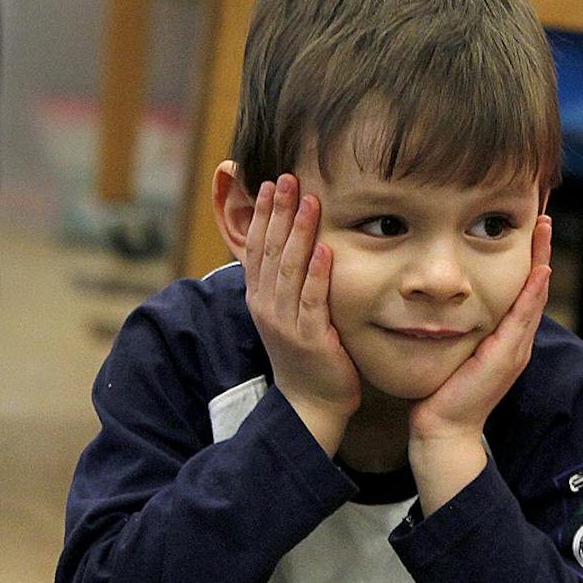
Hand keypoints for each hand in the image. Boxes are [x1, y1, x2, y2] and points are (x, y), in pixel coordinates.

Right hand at [243, 173, 360, 449]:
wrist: (310, 404)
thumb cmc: (305, 355)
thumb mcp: (286, 313)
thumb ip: (286, 281)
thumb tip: (292, 244)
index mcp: (259, 298)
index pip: (257, 247)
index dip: (263, 215)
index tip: (271, 183)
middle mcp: (266, 307)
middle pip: (270, 251)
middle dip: (278, 212)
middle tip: (287, 178)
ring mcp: (286, 324)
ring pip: (289, 270)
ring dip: (298, 233)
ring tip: (308, 201)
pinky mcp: (310, 339)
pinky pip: (313, 301)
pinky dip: (318, 274)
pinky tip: (325, 249)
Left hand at [408, 215, 552, 449]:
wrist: (442, 430)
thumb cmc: (441, 393)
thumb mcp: (452, 352)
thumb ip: (454, 329)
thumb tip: (439, 304)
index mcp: (504, 339)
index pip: (520, 290)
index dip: (527, 258)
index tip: (526, 228)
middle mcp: (515, 341)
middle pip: (534, 287)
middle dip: (539, 250)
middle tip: (543, 216)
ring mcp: (514, 350)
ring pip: (533, 296)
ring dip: (541, 260)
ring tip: (544, 229)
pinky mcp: (506, 357)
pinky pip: (522, 319)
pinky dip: (532, 293)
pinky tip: (539, 270)